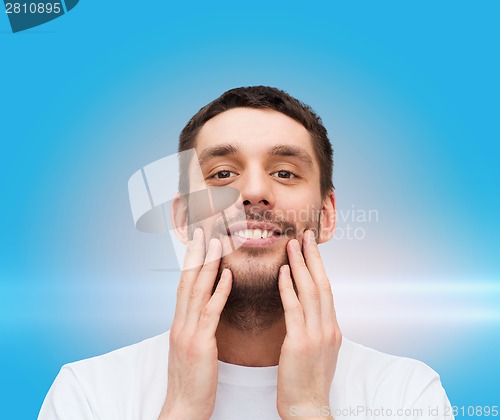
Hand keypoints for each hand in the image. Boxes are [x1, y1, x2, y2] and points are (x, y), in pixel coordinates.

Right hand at [159, 228, 231, 419]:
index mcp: (179, 324)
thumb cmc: (192, 381)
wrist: (183, 408)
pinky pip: (211, 312)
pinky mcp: (200, 344)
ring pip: (197, 290)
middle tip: (203, 231)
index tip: (198, 243)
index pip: (184, 285)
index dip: (191, 263)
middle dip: (196, 254)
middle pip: (187, 281)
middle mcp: (180, 323)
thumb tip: (204, 311)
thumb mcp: (190, 349)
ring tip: (216, 242)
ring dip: (208, 264)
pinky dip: (219, 290)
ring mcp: (188, 332)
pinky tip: (228, 274)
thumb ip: (196, 328)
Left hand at [276, 229, 340, 419]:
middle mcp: (329, 327)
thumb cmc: (307, 380)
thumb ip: (315, 327)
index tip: (311, 247)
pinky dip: (289, 287)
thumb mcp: (318, 350)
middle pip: (322, 283)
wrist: (308, 408)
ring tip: (293, 243)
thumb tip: (310, 309)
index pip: (326, 289)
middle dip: (313, 257)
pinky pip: (294, 309)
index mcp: (332, 328)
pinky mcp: (300, 343)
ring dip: (301, 265)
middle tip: (305, 234)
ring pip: (311, 291)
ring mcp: (317, 335)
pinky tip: (282, 272)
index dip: (318, 266)